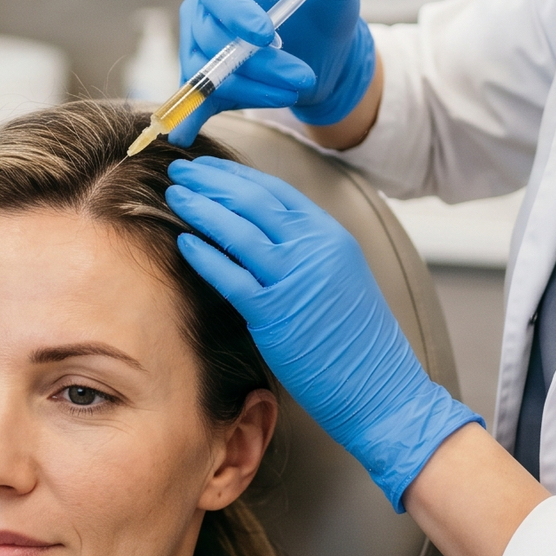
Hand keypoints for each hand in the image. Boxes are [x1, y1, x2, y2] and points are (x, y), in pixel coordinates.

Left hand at [167, 156, 482, 508]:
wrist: (381, 388)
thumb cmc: (357, 340)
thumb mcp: (339, 277)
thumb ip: (306, 251)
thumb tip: (262, 233)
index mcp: (332, 236)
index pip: (275, 191)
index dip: (235, 175)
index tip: (207, 167)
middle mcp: (315, 249)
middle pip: (252, 201)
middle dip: (211, 181)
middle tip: (180, 170)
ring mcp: (295, 280)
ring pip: (238, 230)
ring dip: (201, 208)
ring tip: (174, 195)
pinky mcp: (275, 314)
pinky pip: (231, 276)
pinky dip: (205, 255)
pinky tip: (183, 241)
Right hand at [170, 0, 374, 143]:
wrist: (317, 50)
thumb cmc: (320, 9)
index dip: (239, 15)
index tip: (268, 35)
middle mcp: (201, 12)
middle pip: (216, 41)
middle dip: (260, 63)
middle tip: (303, 76)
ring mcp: (197, 49)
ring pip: (211, 76)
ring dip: (254, 90)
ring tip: (295, 92)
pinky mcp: (202, 83)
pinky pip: (196, 101)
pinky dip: (191, 117)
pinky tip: (185, 135)